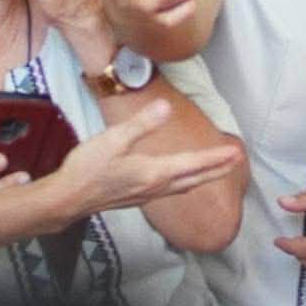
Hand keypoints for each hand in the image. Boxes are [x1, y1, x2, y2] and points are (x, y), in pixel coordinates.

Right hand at [54, 98, 244, 217]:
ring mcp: (147, 195)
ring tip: (218, 170)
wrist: (67, 199)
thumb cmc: (88, 168)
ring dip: (204, 177)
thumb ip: (142, 123)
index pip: (194, 164)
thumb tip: (166, 106)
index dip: (217, 158)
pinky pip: (172, 190)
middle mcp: (156, 187)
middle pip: (195, 178)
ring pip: (185, 186)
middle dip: (218, 169)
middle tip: (238, 160)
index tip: (237, 152)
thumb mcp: (113, 140)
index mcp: (154, 172)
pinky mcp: (138, 198)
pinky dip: (186, 183)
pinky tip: (183, 180)